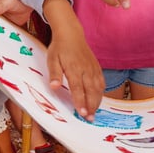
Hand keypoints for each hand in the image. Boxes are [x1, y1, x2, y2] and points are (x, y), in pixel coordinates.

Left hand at [43, 0, 102, 120]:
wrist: (71, 33)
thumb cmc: (59, 48)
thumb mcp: (52, 59)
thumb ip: (54, 74)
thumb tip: (54, 86)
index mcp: (73, 68)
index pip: (78, 88)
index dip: (80, 101)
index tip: (82, 113)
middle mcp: (85, 69)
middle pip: (91, 91)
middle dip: (91, 106)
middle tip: (89, 118)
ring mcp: (92, 68)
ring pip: (98, 88)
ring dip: (97, 102)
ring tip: (93, 113)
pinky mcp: (96, 67)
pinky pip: (101, 82)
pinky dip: (101, 93)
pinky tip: (98, 100)